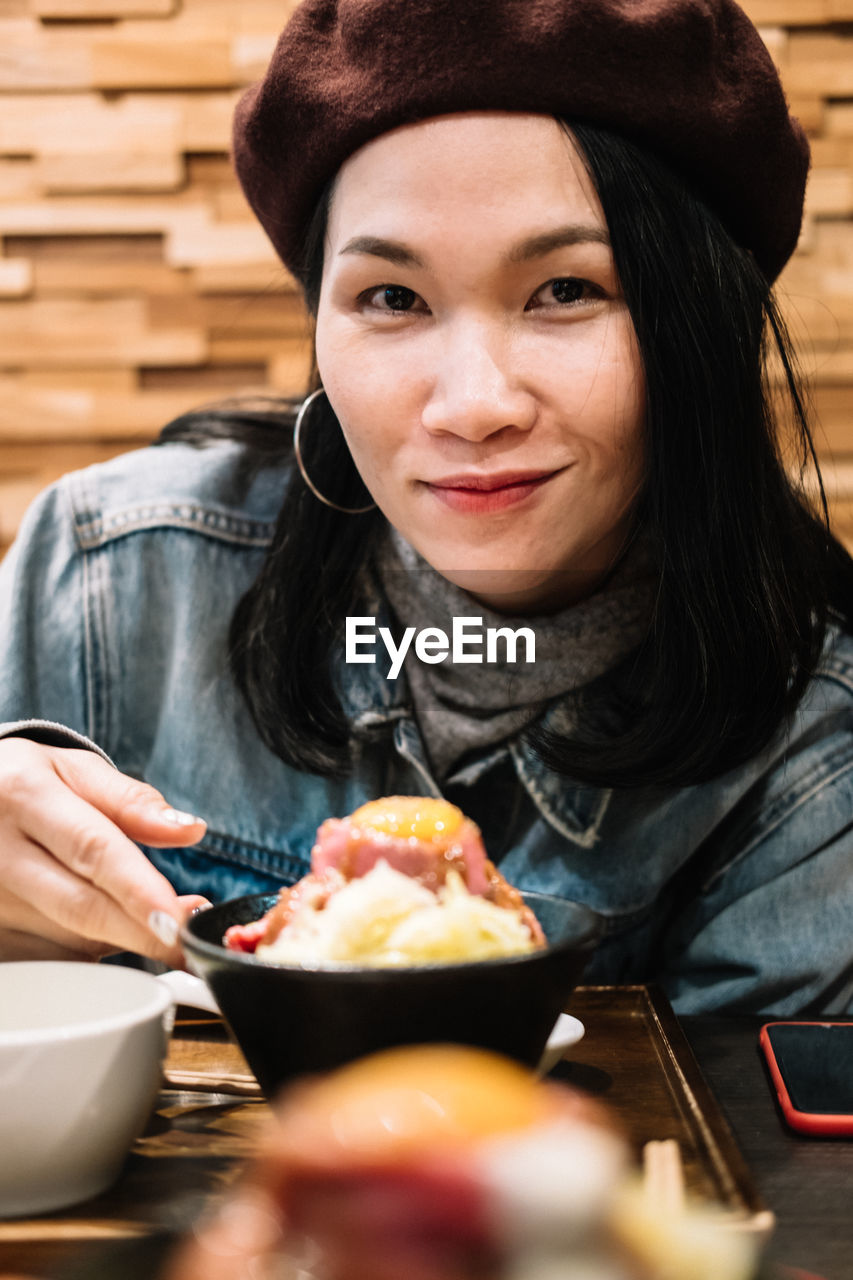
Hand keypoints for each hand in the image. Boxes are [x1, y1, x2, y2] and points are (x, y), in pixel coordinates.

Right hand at [0, 739, 208, 964]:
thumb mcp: (74, 771)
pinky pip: (53, 955)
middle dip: (144, 932)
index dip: (139, 889)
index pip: (92, 850)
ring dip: (123, 937)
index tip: (180, 918)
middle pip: (81, 907)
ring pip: (71, 938)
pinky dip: (91, 946)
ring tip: (152, 917)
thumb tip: (190, 830)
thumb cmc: (24, 784)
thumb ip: (132, 802)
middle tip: (190, 940)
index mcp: (24, 797)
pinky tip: (107, 925)